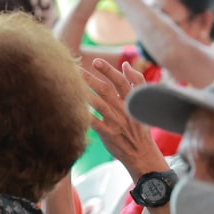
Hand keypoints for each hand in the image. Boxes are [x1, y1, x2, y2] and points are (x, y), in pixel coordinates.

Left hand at [84, 59, 166, 179]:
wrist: (142, 153)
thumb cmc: (138, 126)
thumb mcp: (142, 104)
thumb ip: (135, 83)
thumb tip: (125, 65)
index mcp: (133, 101)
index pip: (121, 81)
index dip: (109, 70)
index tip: (96, 60)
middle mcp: (124, 109)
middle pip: (106, 90)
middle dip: (90, 78)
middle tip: (75, 68)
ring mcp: (116, 122)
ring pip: (98, 104)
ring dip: (84, 93)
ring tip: (70, 84)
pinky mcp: (108, 134)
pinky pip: (93, 122)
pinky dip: (83, 114)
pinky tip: (72, 107)